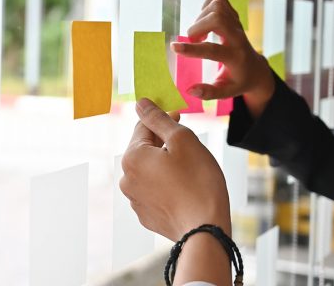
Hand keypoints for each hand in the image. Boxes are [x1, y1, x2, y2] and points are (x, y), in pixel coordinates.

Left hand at [119, 98, 230, 241]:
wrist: (206, 229)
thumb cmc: (198, 180)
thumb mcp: (181, 139)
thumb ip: (158, 119)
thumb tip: (140, 103)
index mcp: (132, 157)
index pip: (144, 127)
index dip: (163, 119)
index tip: (180, 117)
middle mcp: (126, 179)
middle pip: (145, 150)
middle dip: (164, 144)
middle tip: (189, 147)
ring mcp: (135, 200)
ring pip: (150, 171)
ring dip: (165, 164)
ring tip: (189, 170)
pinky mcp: (146, 216)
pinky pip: (154, 191)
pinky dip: (167, 185)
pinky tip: (185, 189)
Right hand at [171, 0, 274, 116]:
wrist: (256, 67)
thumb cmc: (238, 81)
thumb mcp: (226, 92)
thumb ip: (208, 93)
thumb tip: (189, 90)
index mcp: (235, 57)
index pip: (213, 50)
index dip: (192, 49)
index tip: (174, 47)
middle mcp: (238, 37)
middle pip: (217, 18)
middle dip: (197, 27)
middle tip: (194, 39)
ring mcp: (237, 24)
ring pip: (216, 6)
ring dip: (200, 18)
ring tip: (200, 33)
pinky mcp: (233, 15)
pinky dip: (205, 5)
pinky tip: (204, 20)